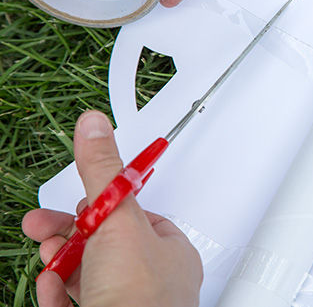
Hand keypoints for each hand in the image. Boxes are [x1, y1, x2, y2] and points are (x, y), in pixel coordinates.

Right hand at [23, 110, 202, 306]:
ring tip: (47, 253)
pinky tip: (50, 289)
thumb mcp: (116, 219)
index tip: (79, 198)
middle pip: (105, 245)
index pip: (135, 216)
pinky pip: (78, 304)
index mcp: (169, 251)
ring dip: (61, 261)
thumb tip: (95, 124)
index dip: (103, 205)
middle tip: (41, 226)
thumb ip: (103, 172)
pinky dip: (59, 294)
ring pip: (89, 276)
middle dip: (68, 232)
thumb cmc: (138, 299)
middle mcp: (154, 281)